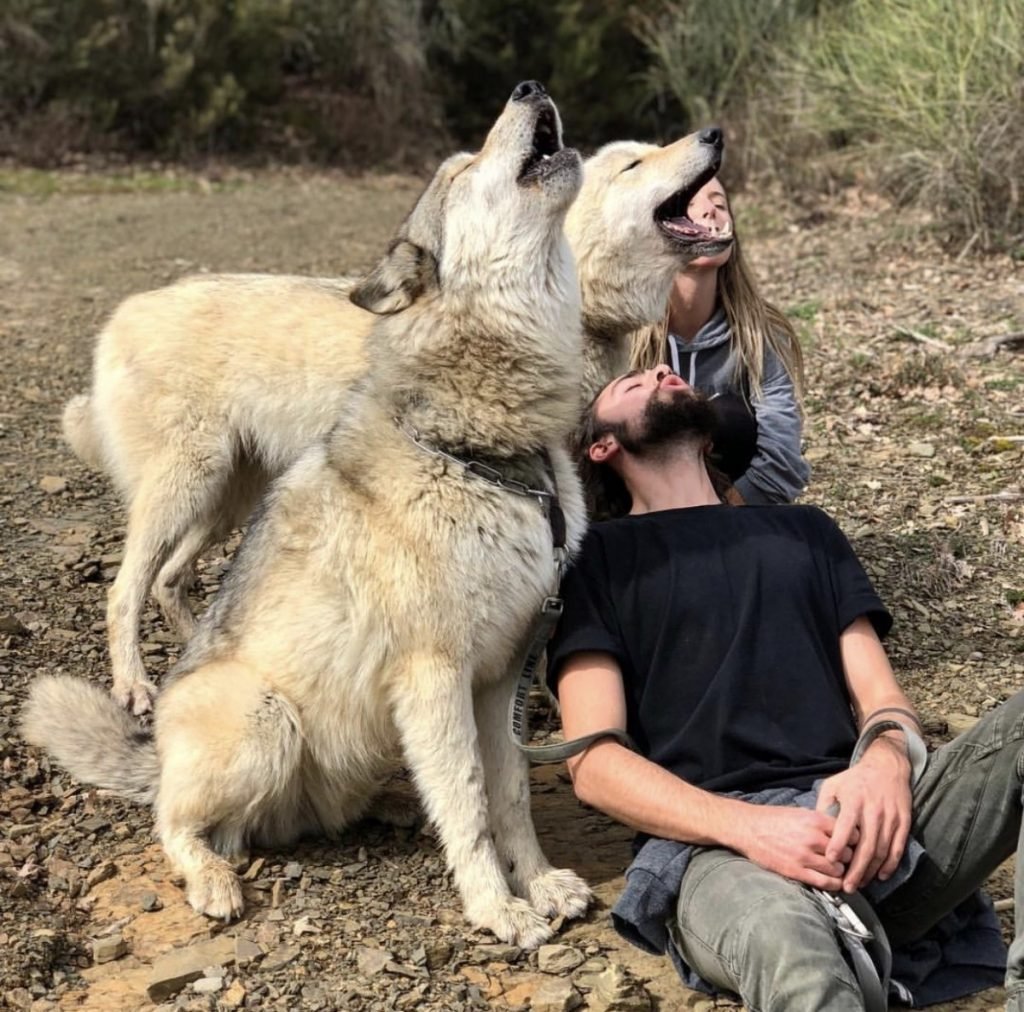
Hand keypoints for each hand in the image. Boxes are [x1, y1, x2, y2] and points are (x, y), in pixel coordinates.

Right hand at [733, 805, 854, 890]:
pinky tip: (833, 883)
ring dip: (840, 872)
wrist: (747, 828)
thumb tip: (841, 832)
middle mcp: (813, 837)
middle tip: (844, 860)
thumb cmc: (772, 819)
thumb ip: (821, 822)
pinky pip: (824, 883)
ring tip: (837, 871)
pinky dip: (833, 885)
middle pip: (846, 853)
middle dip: (847, 858)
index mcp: (815, 820)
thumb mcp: (800, 812)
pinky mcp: (796, 871)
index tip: (851, 845)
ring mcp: (804, 856)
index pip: (849, 834)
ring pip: (838, 870)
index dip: (853, 841)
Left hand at [816, 737, 911, 892]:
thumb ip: (824, 805)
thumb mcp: (833, 785)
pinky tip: (881, 876)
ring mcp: (890, 817)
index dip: (839, 844)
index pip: (845, 826)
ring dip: (871, 871)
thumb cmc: (855, 778)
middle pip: (866, 845)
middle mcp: (873, 810)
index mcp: (854, 800)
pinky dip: (890, 865)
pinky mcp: (903, 822)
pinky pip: (897, 848)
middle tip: (847, 887)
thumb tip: (814, 828)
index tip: (831, 861)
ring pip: (881, 850)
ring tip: (860, 884)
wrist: (887, 766)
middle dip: (856, 869)